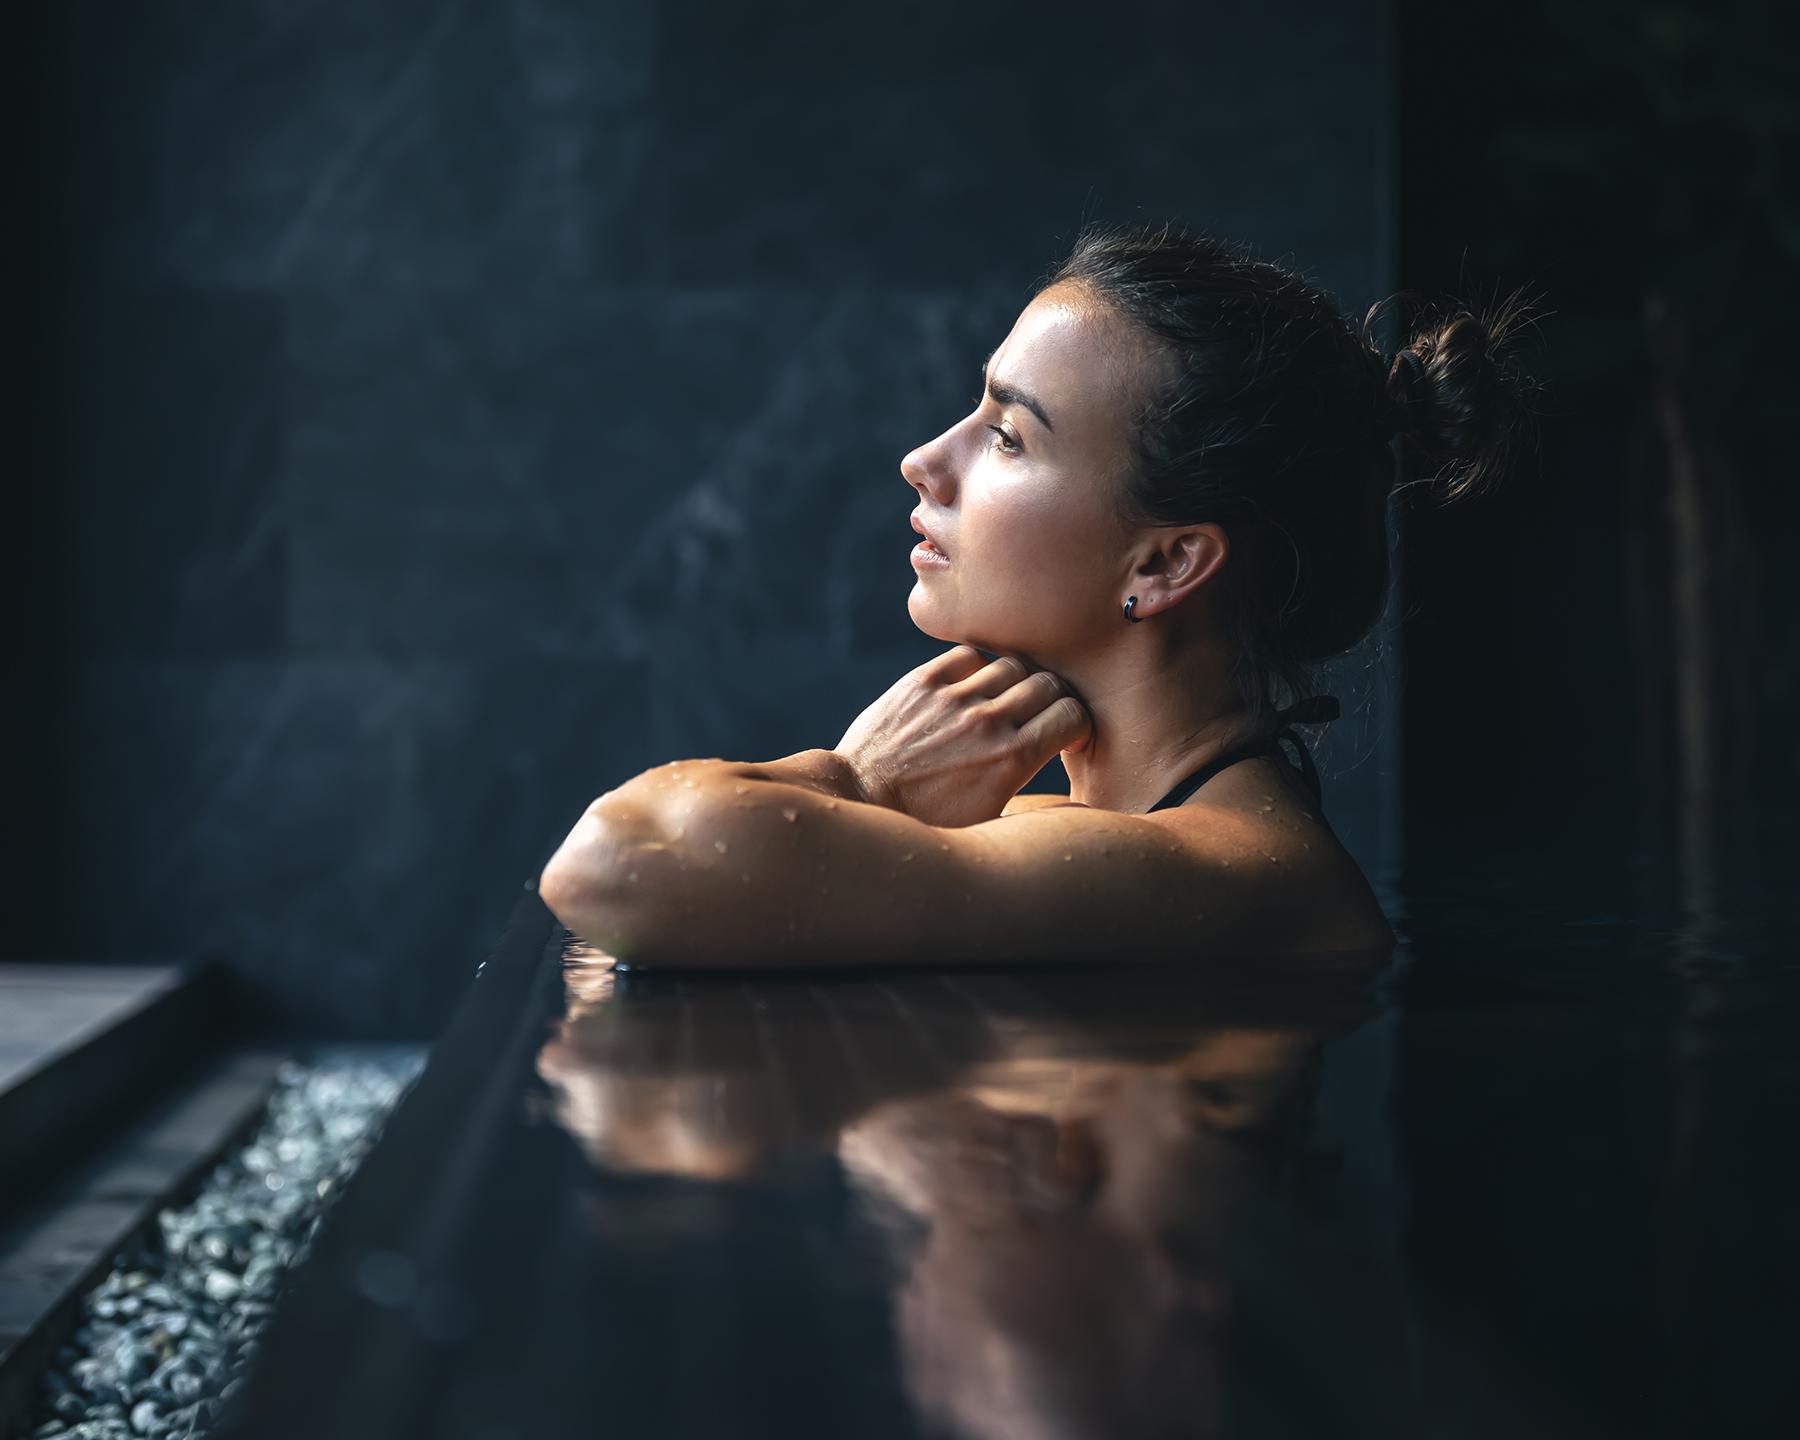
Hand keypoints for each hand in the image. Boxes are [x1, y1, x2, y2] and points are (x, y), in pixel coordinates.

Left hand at [833, 645, 1093, 826]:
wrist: (861, 800)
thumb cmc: (927, 823)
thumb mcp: (989, 822)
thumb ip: (1031, 796)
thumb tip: (1066, 791)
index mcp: (1012, 759)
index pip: (1073, 715)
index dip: (1075, 725)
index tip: (1065, 735)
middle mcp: (987, 722)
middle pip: (1049, 684)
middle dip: (1052, 701)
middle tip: (1039, 716)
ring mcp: (953, 698)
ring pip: (1012, 665)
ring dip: (1016, 682)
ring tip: (1003, 702)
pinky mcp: (922, 682)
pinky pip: (968, 656)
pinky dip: (976, 668)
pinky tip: (969, 689)